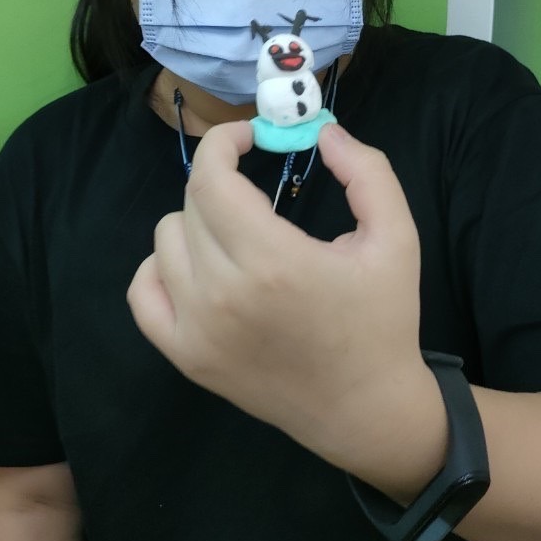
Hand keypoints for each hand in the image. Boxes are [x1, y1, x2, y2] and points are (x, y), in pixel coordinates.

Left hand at [127, 122, 437, 475]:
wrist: (365, 409)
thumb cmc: (381, 320)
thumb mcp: (397, 237)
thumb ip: (366, 172)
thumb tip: (323, 131)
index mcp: (275, 262)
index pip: (212, 180)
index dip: (222, 143)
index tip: (247, 138)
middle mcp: (224, 295)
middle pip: (192, 204)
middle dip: (222, 180)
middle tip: (255, 190)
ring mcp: (197, 331)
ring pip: (166, 240)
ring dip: (197, 222)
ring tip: (237, 235)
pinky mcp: (185, 357)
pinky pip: (143, 291)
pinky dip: (163, 267)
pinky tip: (199, 266)